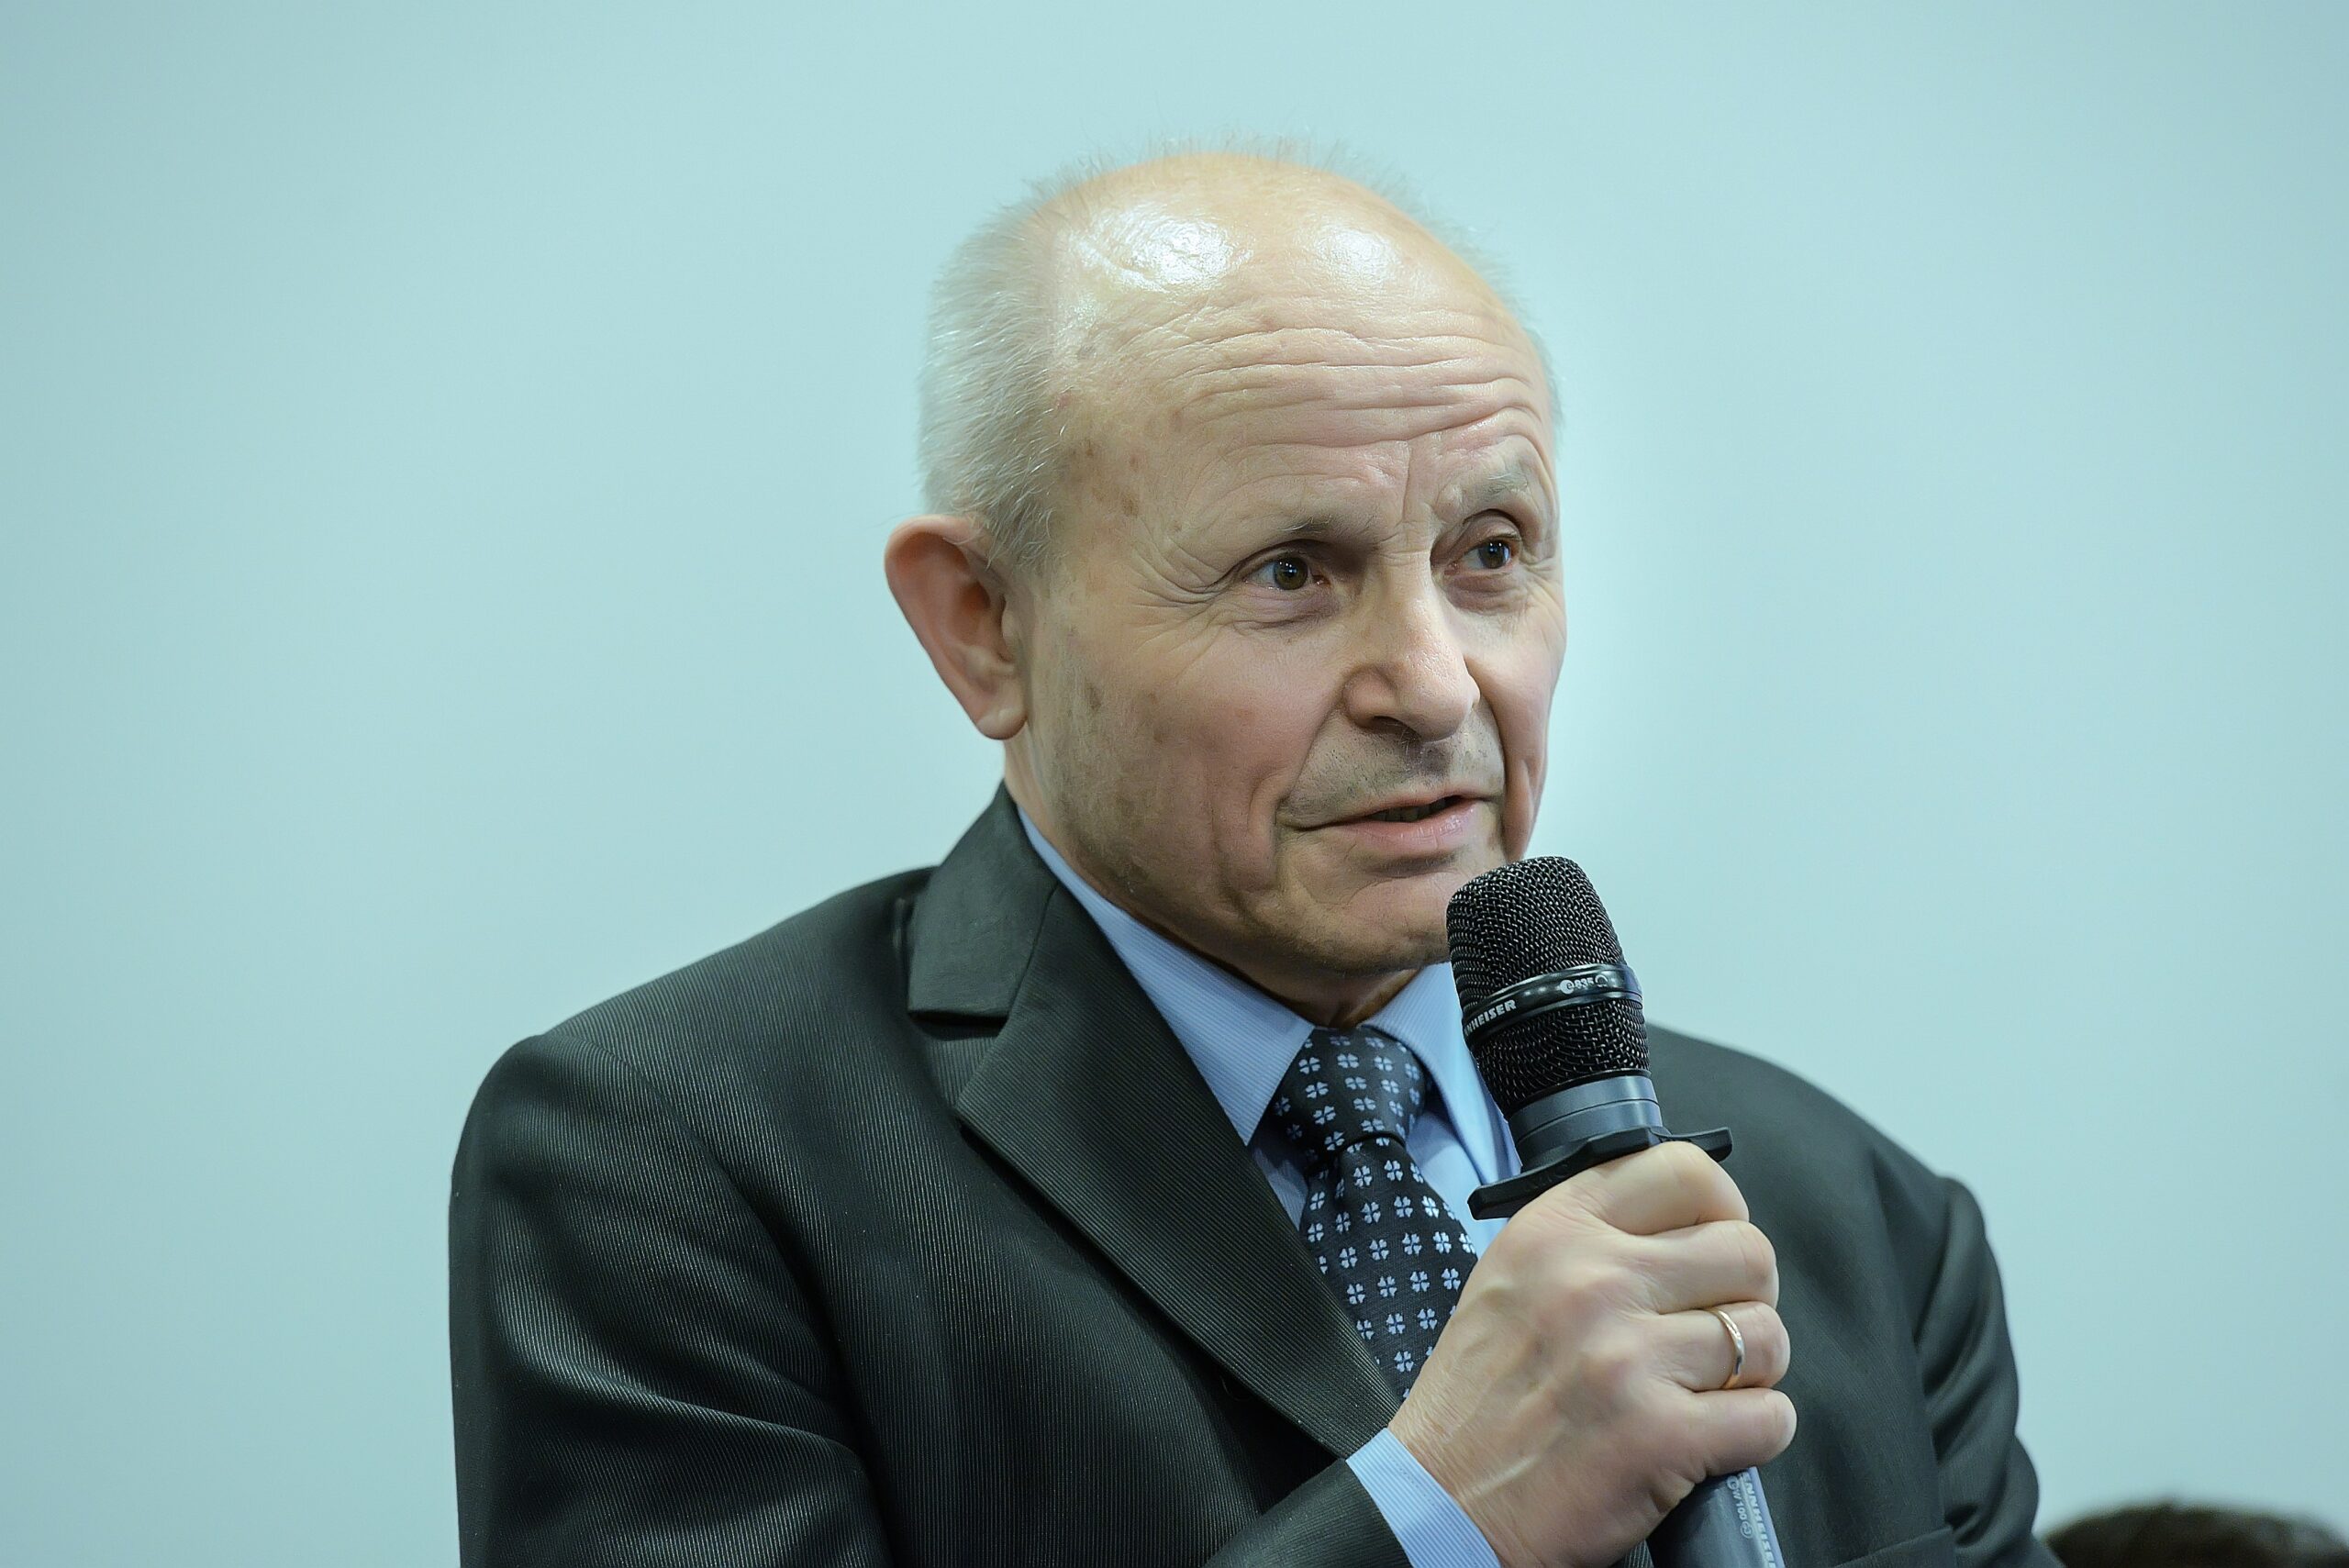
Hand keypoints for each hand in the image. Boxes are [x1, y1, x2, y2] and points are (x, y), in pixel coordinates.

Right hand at [1386, 1141, 1795, 1567]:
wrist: (1443, 1504)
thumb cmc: (1478, 1401)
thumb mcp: (1509, 1279)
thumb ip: (1590, 1239)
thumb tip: (1688, 1228)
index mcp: (1554, 1232)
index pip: (1683, 1170)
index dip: (1721, 1209)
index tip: (1714, 1244)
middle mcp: (1593, 1282)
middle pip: (1747, 1251)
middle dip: (1747, 1296)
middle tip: (1717, 1329)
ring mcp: (1630, 1358)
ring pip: (1767, 1336)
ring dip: (1754, 1370)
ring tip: (1709, 1389)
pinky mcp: (1663, 1436)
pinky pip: (1771, 1416)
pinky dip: (1756, 1431)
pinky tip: (1714, 1437)